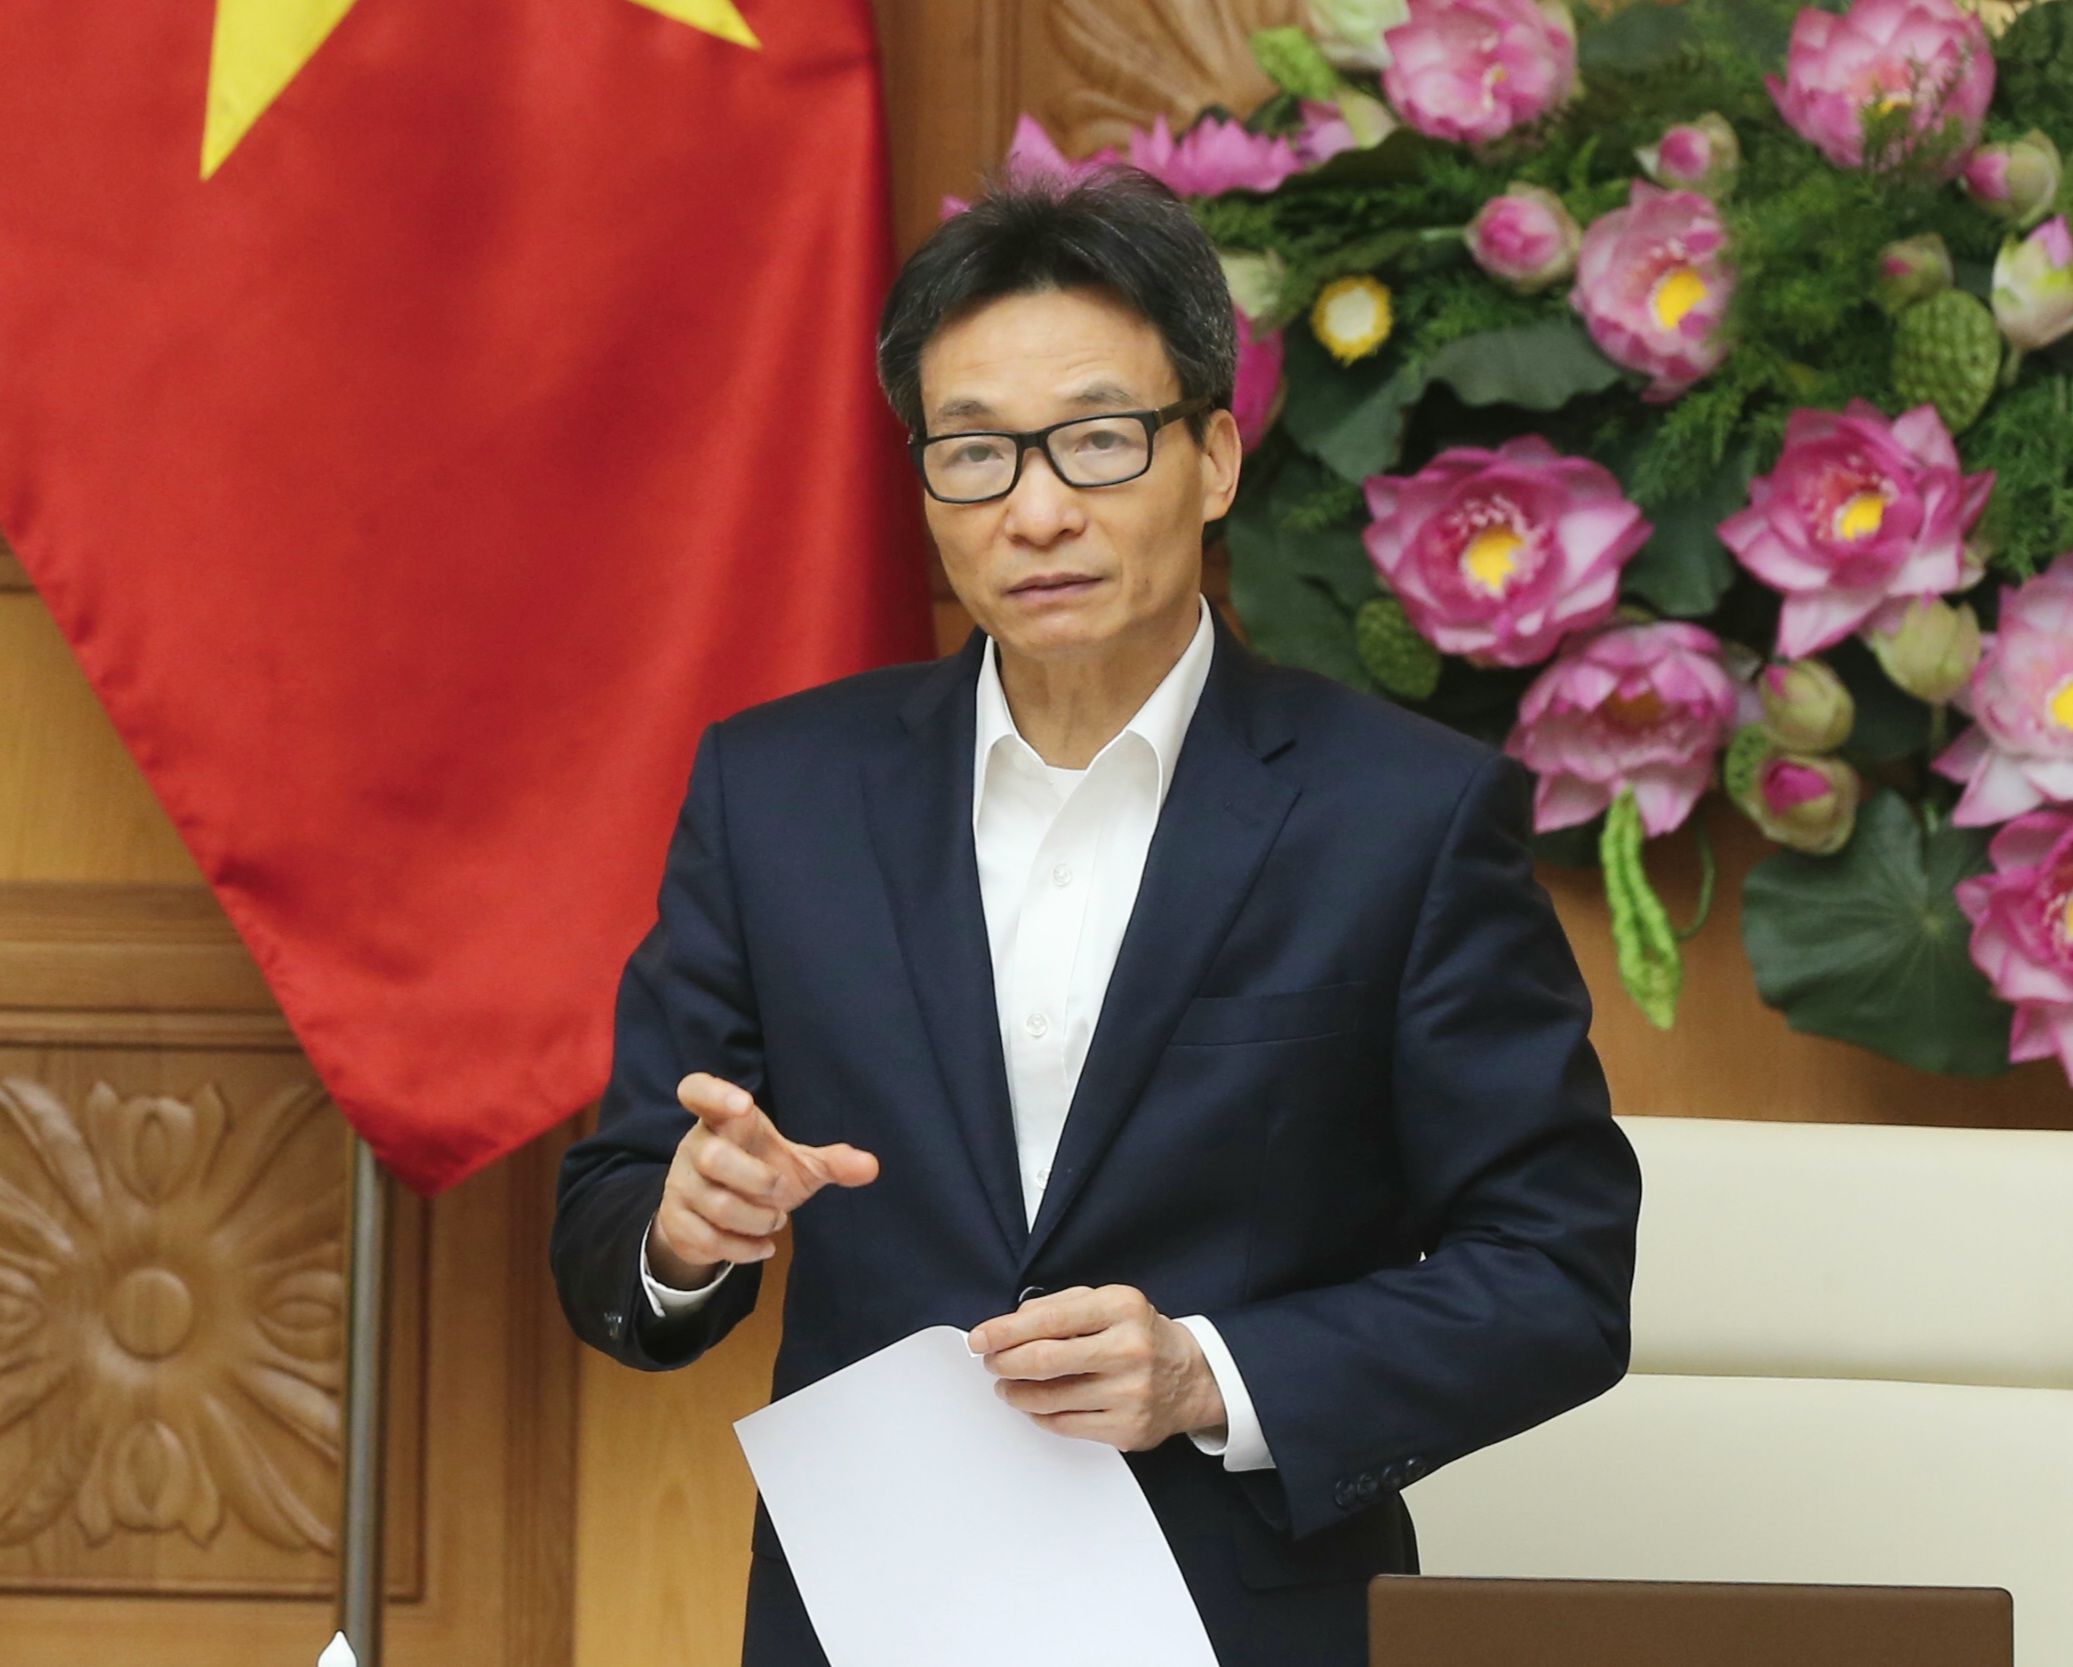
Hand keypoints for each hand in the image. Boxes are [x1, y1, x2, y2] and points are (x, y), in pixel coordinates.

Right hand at [647, 1073, 878, 1288]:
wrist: (711, 1218)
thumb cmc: (756, 1174)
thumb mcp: (796, 1165)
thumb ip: (831, 1162)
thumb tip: (872, 1166)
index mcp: (721, 1122)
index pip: (697, 1090)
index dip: (714, 1093)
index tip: (744, 1103)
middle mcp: (695, 1147)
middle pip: (713, 1157)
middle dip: (755, 1179)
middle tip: (779, 1191)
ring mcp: (680, 1184)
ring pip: (713, 1203)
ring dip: (754, 1219)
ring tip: (775, 1222)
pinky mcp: (674, 1220)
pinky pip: (705, 1238)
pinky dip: (741, 1249)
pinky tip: (762, 1247)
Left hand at [969, 1285, 1225, 1451]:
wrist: (1191, 1377)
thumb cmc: (1138, 1335)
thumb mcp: (1106, 1303)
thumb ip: (1058, 1307)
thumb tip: (1008, 1326)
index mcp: (1121, 1307)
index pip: (1049, 1319)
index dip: (1005, 1330)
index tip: (979, 1338)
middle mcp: (1129, 1349)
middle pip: (1044, 1361)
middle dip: (1005, 1363)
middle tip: (991, 1364)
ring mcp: (1131, 1393)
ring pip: (1050, 1399)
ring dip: (1016, 1393)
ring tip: (1007, 1387)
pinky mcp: (1129, 1429)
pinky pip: (1066, 1425)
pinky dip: (1040, 1414)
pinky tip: (1035, 1404)